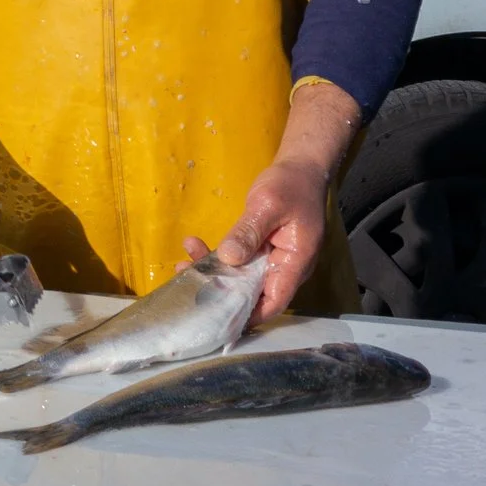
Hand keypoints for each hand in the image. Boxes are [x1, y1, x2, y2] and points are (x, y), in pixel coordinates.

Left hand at [187, 159, 331, 323]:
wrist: (300, 168)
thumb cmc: (291, 186)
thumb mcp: (267, 205)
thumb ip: (249, 232)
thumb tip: (228, 258)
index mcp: (296, 262)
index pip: (274, 301)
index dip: (249, 315)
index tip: (218, 318)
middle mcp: (286, 266)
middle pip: (254, 293)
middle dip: (221, 291)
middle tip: (187, 278)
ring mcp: (273, 259)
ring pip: (242, 277)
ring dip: (214, 272)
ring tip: (184, 260)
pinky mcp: (261, 249)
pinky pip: (240, 262)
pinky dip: (219, 257)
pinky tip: (194, 245)